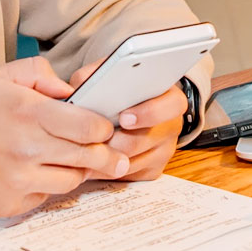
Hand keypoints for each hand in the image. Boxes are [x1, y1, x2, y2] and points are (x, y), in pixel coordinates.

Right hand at [0, 57, 128, 217]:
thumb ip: (38, 73)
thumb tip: (70, 90)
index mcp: (27, 113)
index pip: (89, 126)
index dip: (103, 127)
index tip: (102, 126)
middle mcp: (26, 149)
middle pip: (89, 157)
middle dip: (104, 154)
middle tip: (109, 152)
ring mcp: (18, 181)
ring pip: (72, 181)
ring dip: (76, 170)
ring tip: (67, 159)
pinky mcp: (8, 205)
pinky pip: (44, 197)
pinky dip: (45, 186)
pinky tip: (33, 173)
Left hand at [66, 59, 188, 181]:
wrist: (134, 109)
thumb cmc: (123, 91)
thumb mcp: (113, 74)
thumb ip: (97, 74)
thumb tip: (80, 84)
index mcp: (170, 99)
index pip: (171, 106)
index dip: (149, 113)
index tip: (124, 117)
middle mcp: (171, 127)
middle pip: (142, 140)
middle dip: (113, 141)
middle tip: (91, 138)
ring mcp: (164, 151)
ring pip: (130, 162)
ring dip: (104, 157)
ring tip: (82, 149)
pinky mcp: (152, 170)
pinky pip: (127, 176)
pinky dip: (105, 170)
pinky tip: (90, 160)